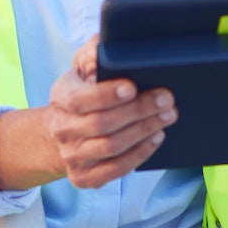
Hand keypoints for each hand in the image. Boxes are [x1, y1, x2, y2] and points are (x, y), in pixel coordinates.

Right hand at [0, 35, 176, 190]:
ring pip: (111, 147)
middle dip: (138, 111)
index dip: (106, 95)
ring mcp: (71, 156)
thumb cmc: (83, 93)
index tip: (132, 87)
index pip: (80, 99)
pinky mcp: (83, 177)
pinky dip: (139, 154)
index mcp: (60, 98)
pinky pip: (115, 169)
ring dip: (144, 131)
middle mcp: (62, 129)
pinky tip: (156, 137)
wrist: (63, 132)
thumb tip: (105, 50)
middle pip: (101, 124)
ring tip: (167, 116)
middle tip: (166, 100)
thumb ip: (93, 53)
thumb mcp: (82, 68)